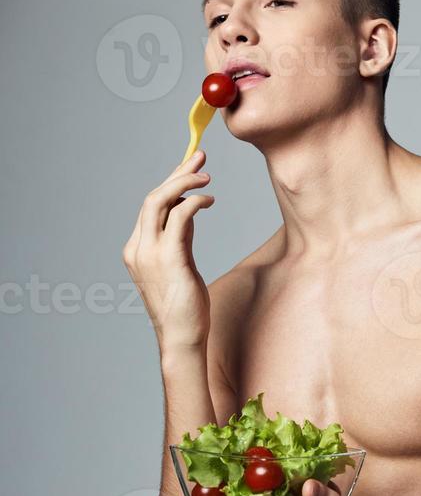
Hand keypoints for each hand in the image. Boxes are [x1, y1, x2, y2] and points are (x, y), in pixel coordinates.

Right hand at [122, 150, 214, 350]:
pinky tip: (209, 200)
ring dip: (184, 182)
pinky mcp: (170, 258)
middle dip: (177, 174)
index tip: (189, 167)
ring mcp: (151, 253)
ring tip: (206, 175)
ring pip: (160, 201)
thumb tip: (188, 210)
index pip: (151, 206)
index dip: (170, 183)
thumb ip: (180, 238)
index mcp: (136, 249)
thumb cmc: (184, 306)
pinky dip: (194, 203)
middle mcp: (139, 248)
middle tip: (199, 157)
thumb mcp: (180, 265)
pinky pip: (180, 217)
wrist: (182, 338)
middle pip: (153, 198)